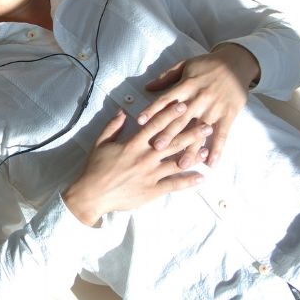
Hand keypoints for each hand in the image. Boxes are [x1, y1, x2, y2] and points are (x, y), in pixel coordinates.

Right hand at [62, 105, 208, 226]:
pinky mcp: (152, 190)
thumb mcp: (100, 143)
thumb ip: (113, 126)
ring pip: (177, 163)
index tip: (183, 105)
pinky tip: (201, 178)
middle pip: (173, 142)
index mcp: (133, 144)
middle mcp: (145, 157)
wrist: (92, 195)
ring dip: (193, 156)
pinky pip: (173, 185)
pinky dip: (188, 181)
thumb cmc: (95, 168)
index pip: (155, 125)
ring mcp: (150, 174)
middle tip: (207, 126)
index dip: (170, 114)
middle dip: (191, 133)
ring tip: (207, 150)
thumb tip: (123, 111)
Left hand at [137, 44, 259, 167]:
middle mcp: (198, 99)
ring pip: (200, 131)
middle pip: (180, 119)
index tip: (140, 122)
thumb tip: (147, 87)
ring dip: (191, 148)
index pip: (166, 100)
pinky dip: (217, 149)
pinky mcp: (228, 115)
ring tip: (182, 164)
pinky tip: (211, 163)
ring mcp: (214, 109)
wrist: (236, 63)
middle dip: (168, 134)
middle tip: (156, 148)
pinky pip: (222, 135)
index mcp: (186, 86)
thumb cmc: (208, 64)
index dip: (152, 110)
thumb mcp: (185, 65)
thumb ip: (166, 77)